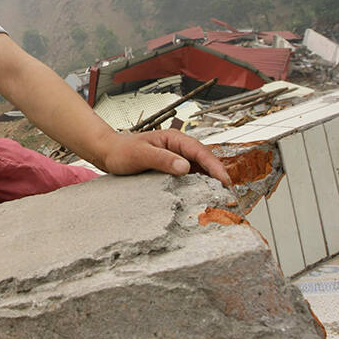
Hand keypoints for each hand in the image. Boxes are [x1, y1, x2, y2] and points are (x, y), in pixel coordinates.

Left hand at [100, 129, 230, 184]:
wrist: (109, 154)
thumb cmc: (122, 151)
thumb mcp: (141, 155)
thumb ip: (162, 159)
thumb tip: (185, 167)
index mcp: (174, 139)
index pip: (200, 151)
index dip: (214, 166)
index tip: (224, 180)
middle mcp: (179, 148)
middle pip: (205, 161)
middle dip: (218, 175)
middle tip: (229, 195)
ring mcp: (177, 158)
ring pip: (200, 170)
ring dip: (210, 182)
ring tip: (221, 199)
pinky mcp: (173, 169)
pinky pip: (190, 177)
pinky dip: (199, 186)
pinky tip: (203, 197)